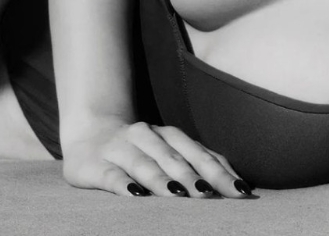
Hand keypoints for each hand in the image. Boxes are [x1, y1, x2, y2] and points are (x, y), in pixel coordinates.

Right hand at [62, 119, 252, 197]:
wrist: (88, 132)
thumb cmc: (139, 151)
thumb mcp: (166, 153)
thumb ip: (195, 164)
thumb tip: (236, 183)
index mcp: (169, 135)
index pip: (200, 154)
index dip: (221, 172)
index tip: (240, 191)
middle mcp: (147, 136)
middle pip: (176, 158)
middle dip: (195, 176)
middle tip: (212, 194)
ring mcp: (121, 148)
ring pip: (145, 164)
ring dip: (163, 179)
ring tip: (179, 194)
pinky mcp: (94, 165)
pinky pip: (111, 176)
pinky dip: (125, 185)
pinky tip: (135, 196)